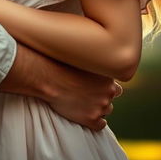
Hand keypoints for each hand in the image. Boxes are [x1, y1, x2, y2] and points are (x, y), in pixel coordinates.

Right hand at [0, 43, 121, 130]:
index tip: (94, 78)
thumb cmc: (58, 60)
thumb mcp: (75, 51)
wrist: (46, 77)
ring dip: (99, 106)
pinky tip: (85, 115)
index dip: (103, 79)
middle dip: (104, 92)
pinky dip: (94, 121)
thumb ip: (85, 50)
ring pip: (107, 109)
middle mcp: (109, 90)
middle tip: (91, 90)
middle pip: (113, 94)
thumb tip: (83, 34)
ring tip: (85, 102)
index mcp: (107, 73)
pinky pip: (100, 125)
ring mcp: (101, 106)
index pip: (113, 79)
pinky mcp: (92, 120)